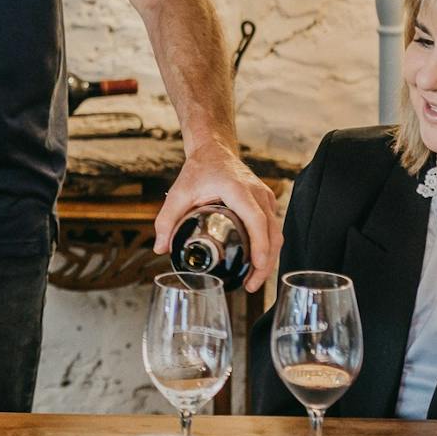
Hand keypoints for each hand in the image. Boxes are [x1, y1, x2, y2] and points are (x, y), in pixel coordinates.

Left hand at [154, 139, 281, 291]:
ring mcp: (265, 197)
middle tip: (251, 285)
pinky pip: (272, 228)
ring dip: (268, 258)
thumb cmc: (198, 170)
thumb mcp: (178, 193)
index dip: (259, 244)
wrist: (214, 150)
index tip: (257, 265)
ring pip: (276, 232)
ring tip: (252, 281)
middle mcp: (257, 193)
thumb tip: (161, 249)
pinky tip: (255, 263)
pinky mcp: (267, 202)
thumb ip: (166, 220)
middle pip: (272, 232)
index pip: (256, 219)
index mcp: (238, 189)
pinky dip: (267, 247)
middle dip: (265, 262)